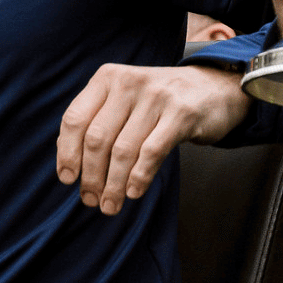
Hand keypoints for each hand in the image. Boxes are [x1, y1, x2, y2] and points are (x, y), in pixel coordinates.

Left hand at [56, 63, 248, 214]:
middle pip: (97, 139)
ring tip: (111, 205)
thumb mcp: (126, 99)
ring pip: (123, 150)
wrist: (215, 87)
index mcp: (108, 77)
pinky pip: (151, 152)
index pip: (75, 119)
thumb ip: (98, 119)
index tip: (68, 180)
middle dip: (91, 176)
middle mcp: (129, 82)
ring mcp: (156, 96)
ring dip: (113, 185)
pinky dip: (139, 177)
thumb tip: (66, 158)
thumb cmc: (162, 101)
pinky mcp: (181, 113)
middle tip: (91, 200)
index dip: (67, 153)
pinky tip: (133, 192)